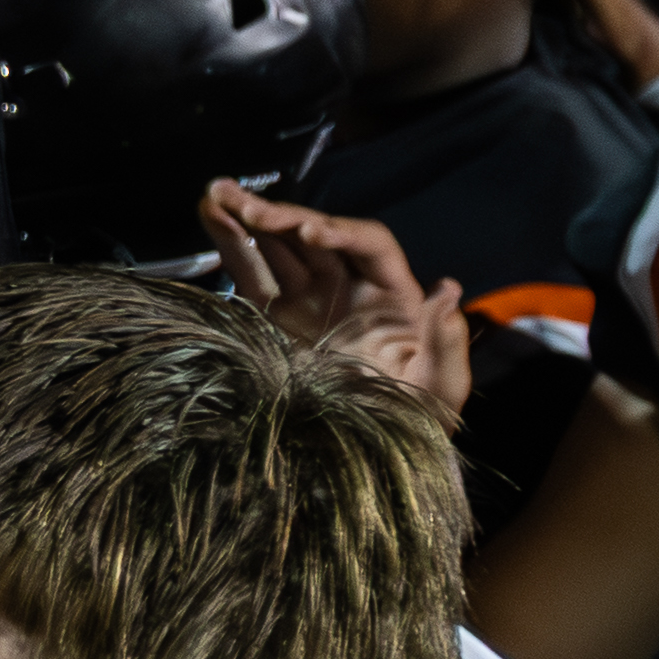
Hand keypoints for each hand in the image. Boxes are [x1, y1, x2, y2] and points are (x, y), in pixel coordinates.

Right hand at [205, 182, 470, 420]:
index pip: (368, 243)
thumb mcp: (440, 394)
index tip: (311, 235)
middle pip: (315, 236)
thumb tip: (446, 291)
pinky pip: (252, 274)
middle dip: (281, 215)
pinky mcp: (274, 320)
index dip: (339, 232)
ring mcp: (308, 302)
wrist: (362, 465)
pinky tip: (211, 216)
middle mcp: (349, 289)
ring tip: (214, 193)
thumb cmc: (411, 430)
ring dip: (248, 216)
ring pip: (279, 247)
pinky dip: (232, 244)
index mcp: (393, 297)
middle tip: (242, 201)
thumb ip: (447, 345)